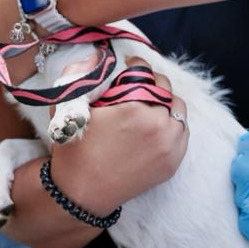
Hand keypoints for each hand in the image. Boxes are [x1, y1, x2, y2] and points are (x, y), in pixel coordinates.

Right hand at [49, 58, 188, 214]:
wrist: (81, 193)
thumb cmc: (73, 149)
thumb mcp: (66, 107)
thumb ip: (77, 73)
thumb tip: (97, 54)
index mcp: (134, 108)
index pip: (145, 72)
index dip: (136, 65)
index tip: (129, 67)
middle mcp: (158, 125)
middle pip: (164, 88)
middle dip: (149, 83)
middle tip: (135, 88)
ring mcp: (169, 145)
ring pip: (177, 108)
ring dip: (164, 103)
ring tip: (146, 108)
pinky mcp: (173, 162)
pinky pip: (182, 131)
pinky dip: (171, 125)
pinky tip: (154, 127)